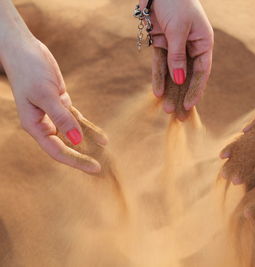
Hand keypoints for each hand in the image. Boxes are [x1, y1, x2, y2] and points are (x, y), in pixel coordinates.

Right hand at [1, 34, 107, 173]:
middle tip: (100, 168)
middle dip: (82, 157)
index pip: (57, 150)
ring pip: (74, 134)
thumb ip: (61, 117)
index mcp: (34, 125)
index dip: (76, 160)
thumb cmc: (29, 69)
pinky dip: (89, 128)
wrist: (24, 48)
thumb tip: (76, 139)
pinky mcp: (61, 103)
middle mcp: (43, 123)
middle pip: (66, 146)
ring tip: (105, 155)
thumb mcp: (45, 94)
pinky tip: (102, 138)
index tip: (94, 167)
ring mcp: (53, 114)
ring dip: (88, 144)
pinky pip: (77, 120)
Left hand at [140, 0, 213, 112]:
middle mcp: (191, 47)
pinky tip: (157, 92)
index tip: (189, 106)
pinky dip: (158, 76)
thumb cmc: (176, 2)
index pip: (201, 73)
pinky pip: (160, 63)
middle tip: (178, 115)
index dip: (195, 90)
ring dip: (170, 90)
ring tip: (167, 109)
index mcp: (203, 43)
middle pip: (187, 77)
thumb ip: (177, 56)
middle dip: (182, 96)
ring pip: (173, 73)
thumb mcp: (178, 30)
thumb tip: (178, 81)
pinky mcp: (161, 43)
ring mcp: (175, 46)